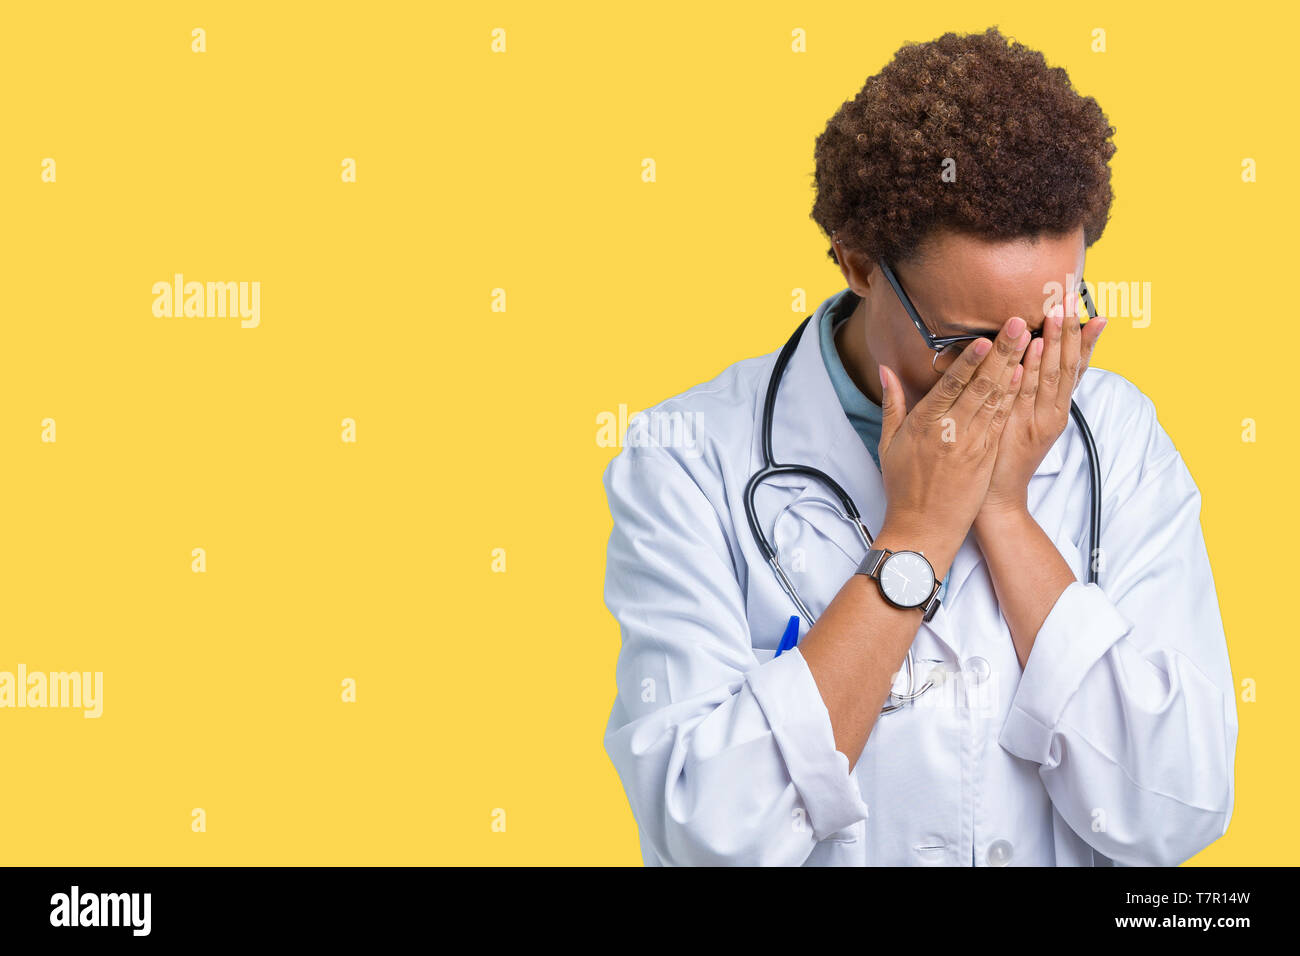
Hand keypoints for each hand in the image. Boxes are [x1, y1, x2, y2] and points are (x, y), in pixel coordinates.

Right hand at [876, 316, 1031, 575]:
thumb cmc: (903, 486)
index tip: (985, 336)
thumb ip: (892, 403)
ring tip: (1030, 339)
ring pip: (997, 398)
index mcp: (925, 423)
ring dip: (1015, 366)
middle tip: (1018, 322)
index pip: (952, 384)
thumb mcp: (888, 443)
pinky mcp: (986, 456)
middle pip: (981, 384)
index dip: (971, 359)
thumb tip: (886, 369)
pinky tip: (1025, 376)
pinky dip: (1014, 397)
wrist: (922, 528)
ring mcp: (973, 444)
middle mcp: (951, 430)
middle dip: (1002, 351)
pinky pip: (1002, 419)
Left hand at [976, 303, 1106, 524]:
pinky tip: (1032, 348)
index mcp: (1056, 411)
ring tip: (1058, 314)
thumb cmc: (1005, 459)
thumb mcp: (1024, 423)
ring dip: (1054, 342)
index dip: (1086, 341)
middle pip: (1068, 366)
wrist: (996, 498)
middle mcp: (1052, 414)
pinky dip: (1031, 369)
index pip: (1077, 369)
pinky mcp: (1018, 429)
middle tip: (1072, 300)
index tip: (1095, 314)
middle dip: (1070, 332)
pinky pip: (1025, 394)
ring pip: (1050, 376)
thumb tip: (1030, 361)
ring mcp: (1036, 421)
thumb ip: (1031, 395)